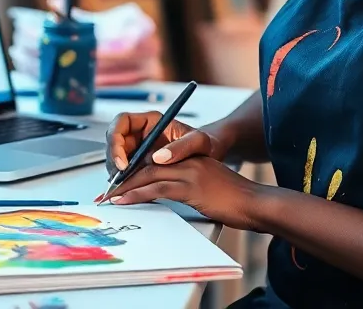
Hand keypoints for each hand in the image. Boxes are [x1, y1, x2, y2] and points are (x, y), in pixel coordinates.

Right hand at [103, 111, 228, 177]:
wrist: (209, 157)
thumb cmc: (205, 144)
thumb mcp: (199, 142)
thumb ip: (182, 147)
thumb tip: (159, 158)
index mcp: (151, 120)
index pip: (122, 121)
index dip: (115, 139)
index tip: (123, 161)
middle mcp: (141, 132)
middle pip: (113, 141)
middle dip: (113, 161)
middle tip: (120, 179)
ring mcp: (138, 148)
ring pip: (115, 158)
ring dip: (116, 173)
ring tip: (125, 188)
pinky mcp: (139, 164)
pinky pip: (124, 171)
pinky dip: (123, 182)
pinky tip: (129, 192)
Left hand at [107, 155, 269, 231]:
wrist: (256, 203)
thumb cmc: (237, 200)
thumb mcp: (210, 188)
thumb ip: (190, 187)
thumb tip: (169, 197)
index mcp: (192, 159)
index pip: (156, 161)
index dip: (135, 171)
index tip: (119, 182)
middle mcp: (188, 161)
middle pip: (148, 166)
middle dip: (124, 179)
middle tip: (106, 191)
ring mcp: (190, 173)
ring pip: (148, 175)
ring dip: (126, 187)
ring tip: (110, 197)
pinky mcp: (192, 187)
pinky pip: (157, 188)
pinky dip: (137, 195)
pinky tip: (125, 200)